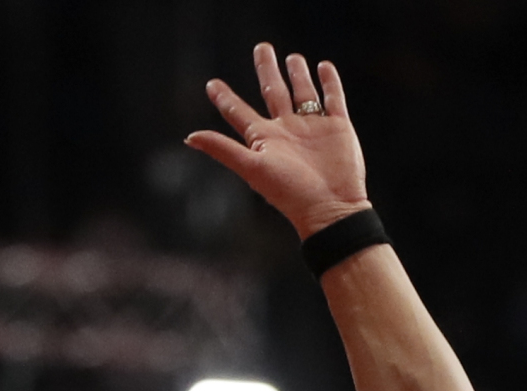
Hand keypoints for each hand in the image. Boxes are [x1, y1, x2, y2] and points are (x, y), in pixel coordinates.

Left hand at [185, 43, 368, 239]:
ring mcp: (312, 128)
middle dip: (267, 70)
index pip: (239, 112)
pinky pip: (333, 99)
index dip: (224, 98)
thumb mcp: (252, 168)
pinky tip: (324, 67)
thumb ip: (222, 149)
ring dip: (298, 75)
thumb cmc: (290, 191)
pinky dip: (329, 82)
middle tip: (262, 48)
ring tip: (293, 57)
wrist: (330, 207)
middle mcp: (287, 130)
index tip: (211, 84)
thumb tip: (189, 137)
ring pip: (303, 93)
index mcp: (264, 139)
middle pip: (274, 92)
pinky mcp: (337, 128)